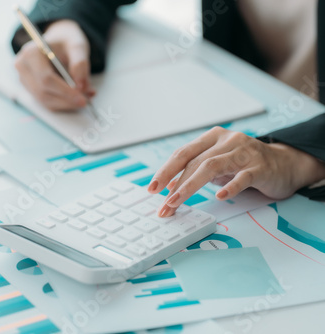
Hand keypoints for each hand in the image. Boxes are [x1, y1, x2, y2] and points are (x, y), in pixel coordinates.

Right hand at [14, 20, 94, 110]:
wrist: (57, 41)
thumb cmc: (66, 42)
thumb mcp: (77, 45)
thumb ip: (80, 64)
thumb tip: (80, 86)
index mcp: (31, 53)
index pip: (46, 79)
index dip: (64, 92)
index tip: (82, 98)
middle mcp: (23, 67)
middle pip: (43, 93)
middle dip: (66, 100)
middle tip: (86, 102)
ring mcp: (24, 80)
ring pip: (45, 101)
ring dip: (66, 104)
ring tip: (84, 99)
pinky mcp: (30, 89)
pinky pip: (47, 102)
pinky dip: (63, 103)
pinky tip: (75, 99)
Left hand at [147, 127, 324, 216]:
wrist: (285, 164)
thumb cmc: (245, 165)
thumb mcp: (218, 165)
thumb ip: (196, 171)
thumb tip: (170, 187)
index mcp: (212, 138)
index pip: (183, 153)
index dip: (166, 171)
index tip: (152, 188)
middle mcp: (227, 141)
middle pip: (194, 162)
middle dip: (175, 185)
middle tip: (164, 205)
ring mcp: (245, 152)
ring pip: (212, 167)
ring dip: (190, 187)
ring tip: (177, 202)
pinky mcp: (260, 167)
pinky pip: (243, 177)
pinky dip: (230, 187)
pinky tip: (220, 196)